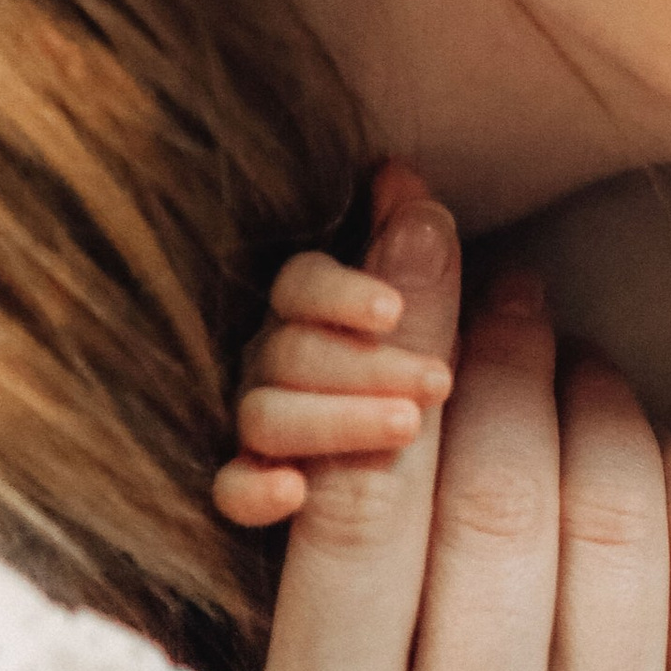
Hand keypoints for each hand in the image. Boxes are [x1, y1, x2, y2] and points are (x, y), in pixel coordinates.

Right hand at [217, 198, 457, 524]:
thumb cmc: (414, 361)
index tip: (390, 310)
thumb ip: (401, 240)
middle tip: (440, 380)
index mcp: (311, 309)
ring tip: (407, 425)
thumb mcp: (414, 305)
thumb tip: (403, 175)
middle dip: (365, 361)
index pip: (301, 285)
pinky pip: (230, 491)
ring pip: (265, 415)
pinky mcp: (253, 490)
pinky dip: (253, 491)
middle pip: (289, 350)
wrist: (413, 493)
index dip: (340, 292)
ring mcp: (257, 426)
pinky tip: (291, 494)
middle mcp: (271, 360)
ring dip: (333, 418)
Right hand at [244, 164, 670, 670]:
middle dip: (497, 357)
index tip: (414, 236)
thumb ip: (316, 592)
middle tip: (501, 279)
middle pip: (497, 500)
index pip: (366, 516)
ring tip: (568, 354)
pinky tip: (650, 443)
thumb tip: (368, 368)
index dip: (396, 348)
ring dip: (594, 404)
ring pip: (618, 522)